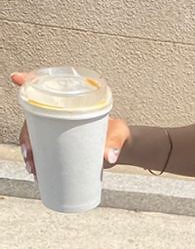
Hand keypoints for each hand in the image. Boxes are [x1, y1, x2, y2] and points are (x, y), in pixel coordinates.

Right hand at [9, 70, 131, 173]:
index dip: (30, 81)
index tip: (18, 78)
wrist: (121, 147)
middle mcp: (61, 113)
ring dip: (28, 150)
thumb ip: (114, 144)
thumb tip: (108, 157)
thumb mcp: (118, 136)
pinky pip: (43, 149)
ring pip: (35, 135)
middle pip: (35, 118)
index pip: (48, 89)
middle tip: (29, 154)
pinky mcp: (60, 144)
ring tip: (32, 167)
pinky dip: (37, 159)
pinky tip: (34, 170)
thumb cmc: (117, 135)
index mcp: (73, 103)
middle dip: (26, 135)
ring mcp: (58, 129)